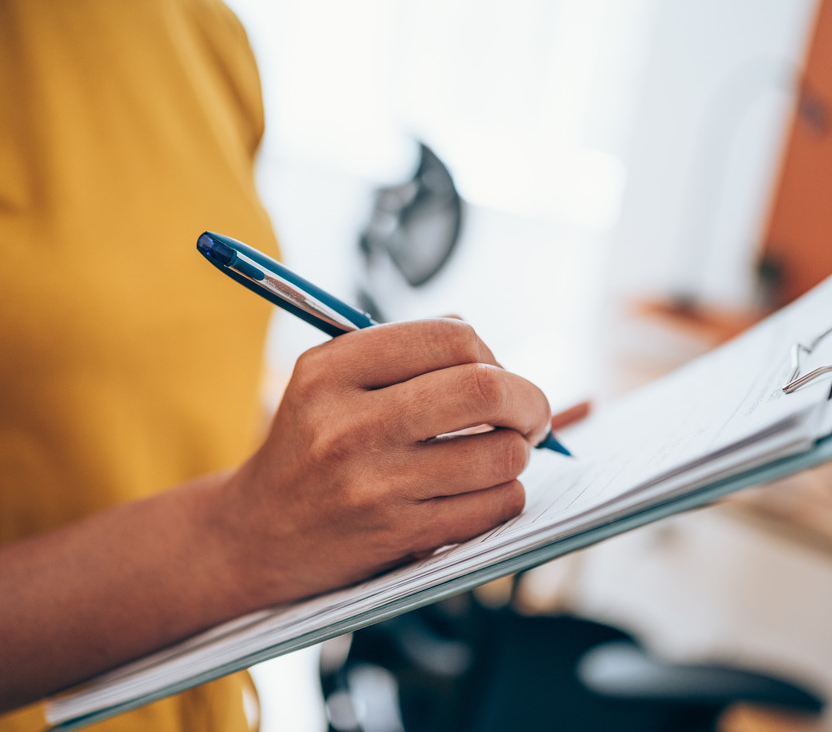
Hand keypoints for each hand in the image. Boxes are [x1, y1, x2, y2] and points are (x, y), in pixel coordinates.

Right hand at [218, 318, 552, 604]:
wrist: (256, 534)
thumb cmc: (310, 447)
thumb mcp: (328, 381)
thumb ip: (403, 354)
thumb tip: (500, 360)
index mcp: (331, 371)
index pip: (451, 337)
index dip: (491, 353)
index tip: (495, 373)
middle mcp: (349, 426)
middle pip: (486, 390)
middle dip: (529, 400)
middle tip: (531, 414)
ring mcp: (374, 486)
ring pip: (502, 454)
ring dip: (517, 453)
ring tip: (499, 455)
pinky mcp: (399, 537)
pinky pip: (495, 507)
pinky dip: (506, 495)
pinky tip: (482, 493)